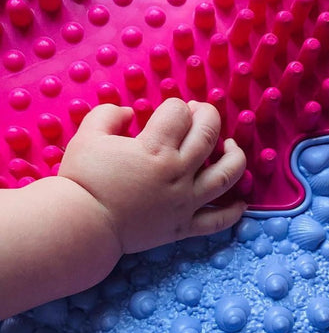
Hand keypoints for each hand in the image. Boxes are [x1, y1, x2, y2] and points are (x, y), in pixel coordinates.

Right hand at [59, 98, 246, 252]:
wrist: (82, 226)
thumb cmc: (83, 180)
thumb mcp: (88, 136)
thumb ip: (109, 115)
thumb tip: (129, 113)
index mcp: (155, 149)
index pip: (179, 113)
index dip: (175, 106)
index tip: (168, 111)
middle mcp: (177, 173)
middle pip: (208, 134)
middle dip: (208, 115)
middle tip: (200, 113)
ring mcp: (185, 201)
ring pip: (226, 175)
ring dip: (235, 156)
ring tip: (230, 146)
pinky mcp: (184, 226)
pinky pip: (217, 221)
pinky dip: (233, 213)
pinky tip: (241, 204)